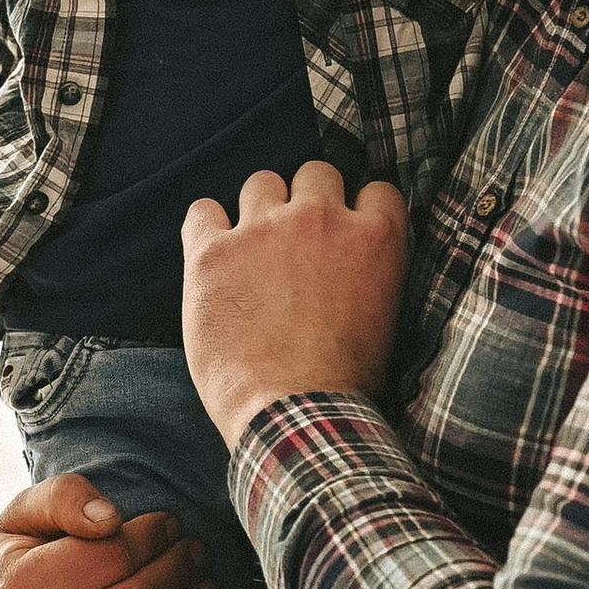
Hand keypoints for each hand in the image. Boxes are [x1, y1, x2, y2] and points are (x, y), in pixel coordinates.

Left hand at [180, 162, 407, 440]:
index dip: (358, 210)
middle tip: (296, 243)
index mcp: (375, 239)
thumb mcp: (385, 318)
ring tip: (253, 252)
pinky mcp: (213, 251)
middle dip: (307, 201)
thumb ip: (372, 272)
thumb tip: (356, 261)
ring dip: (259, 210)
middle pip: (315, 174)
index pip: (377, 190)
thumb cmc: (344, 384)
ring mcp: (264, 230)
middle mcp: (321, 219)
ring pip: (262, 183)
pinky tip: (211, 256)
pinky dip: (206, 226)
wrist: (296, 415)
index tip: (347, 233)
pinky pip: (202, 210)